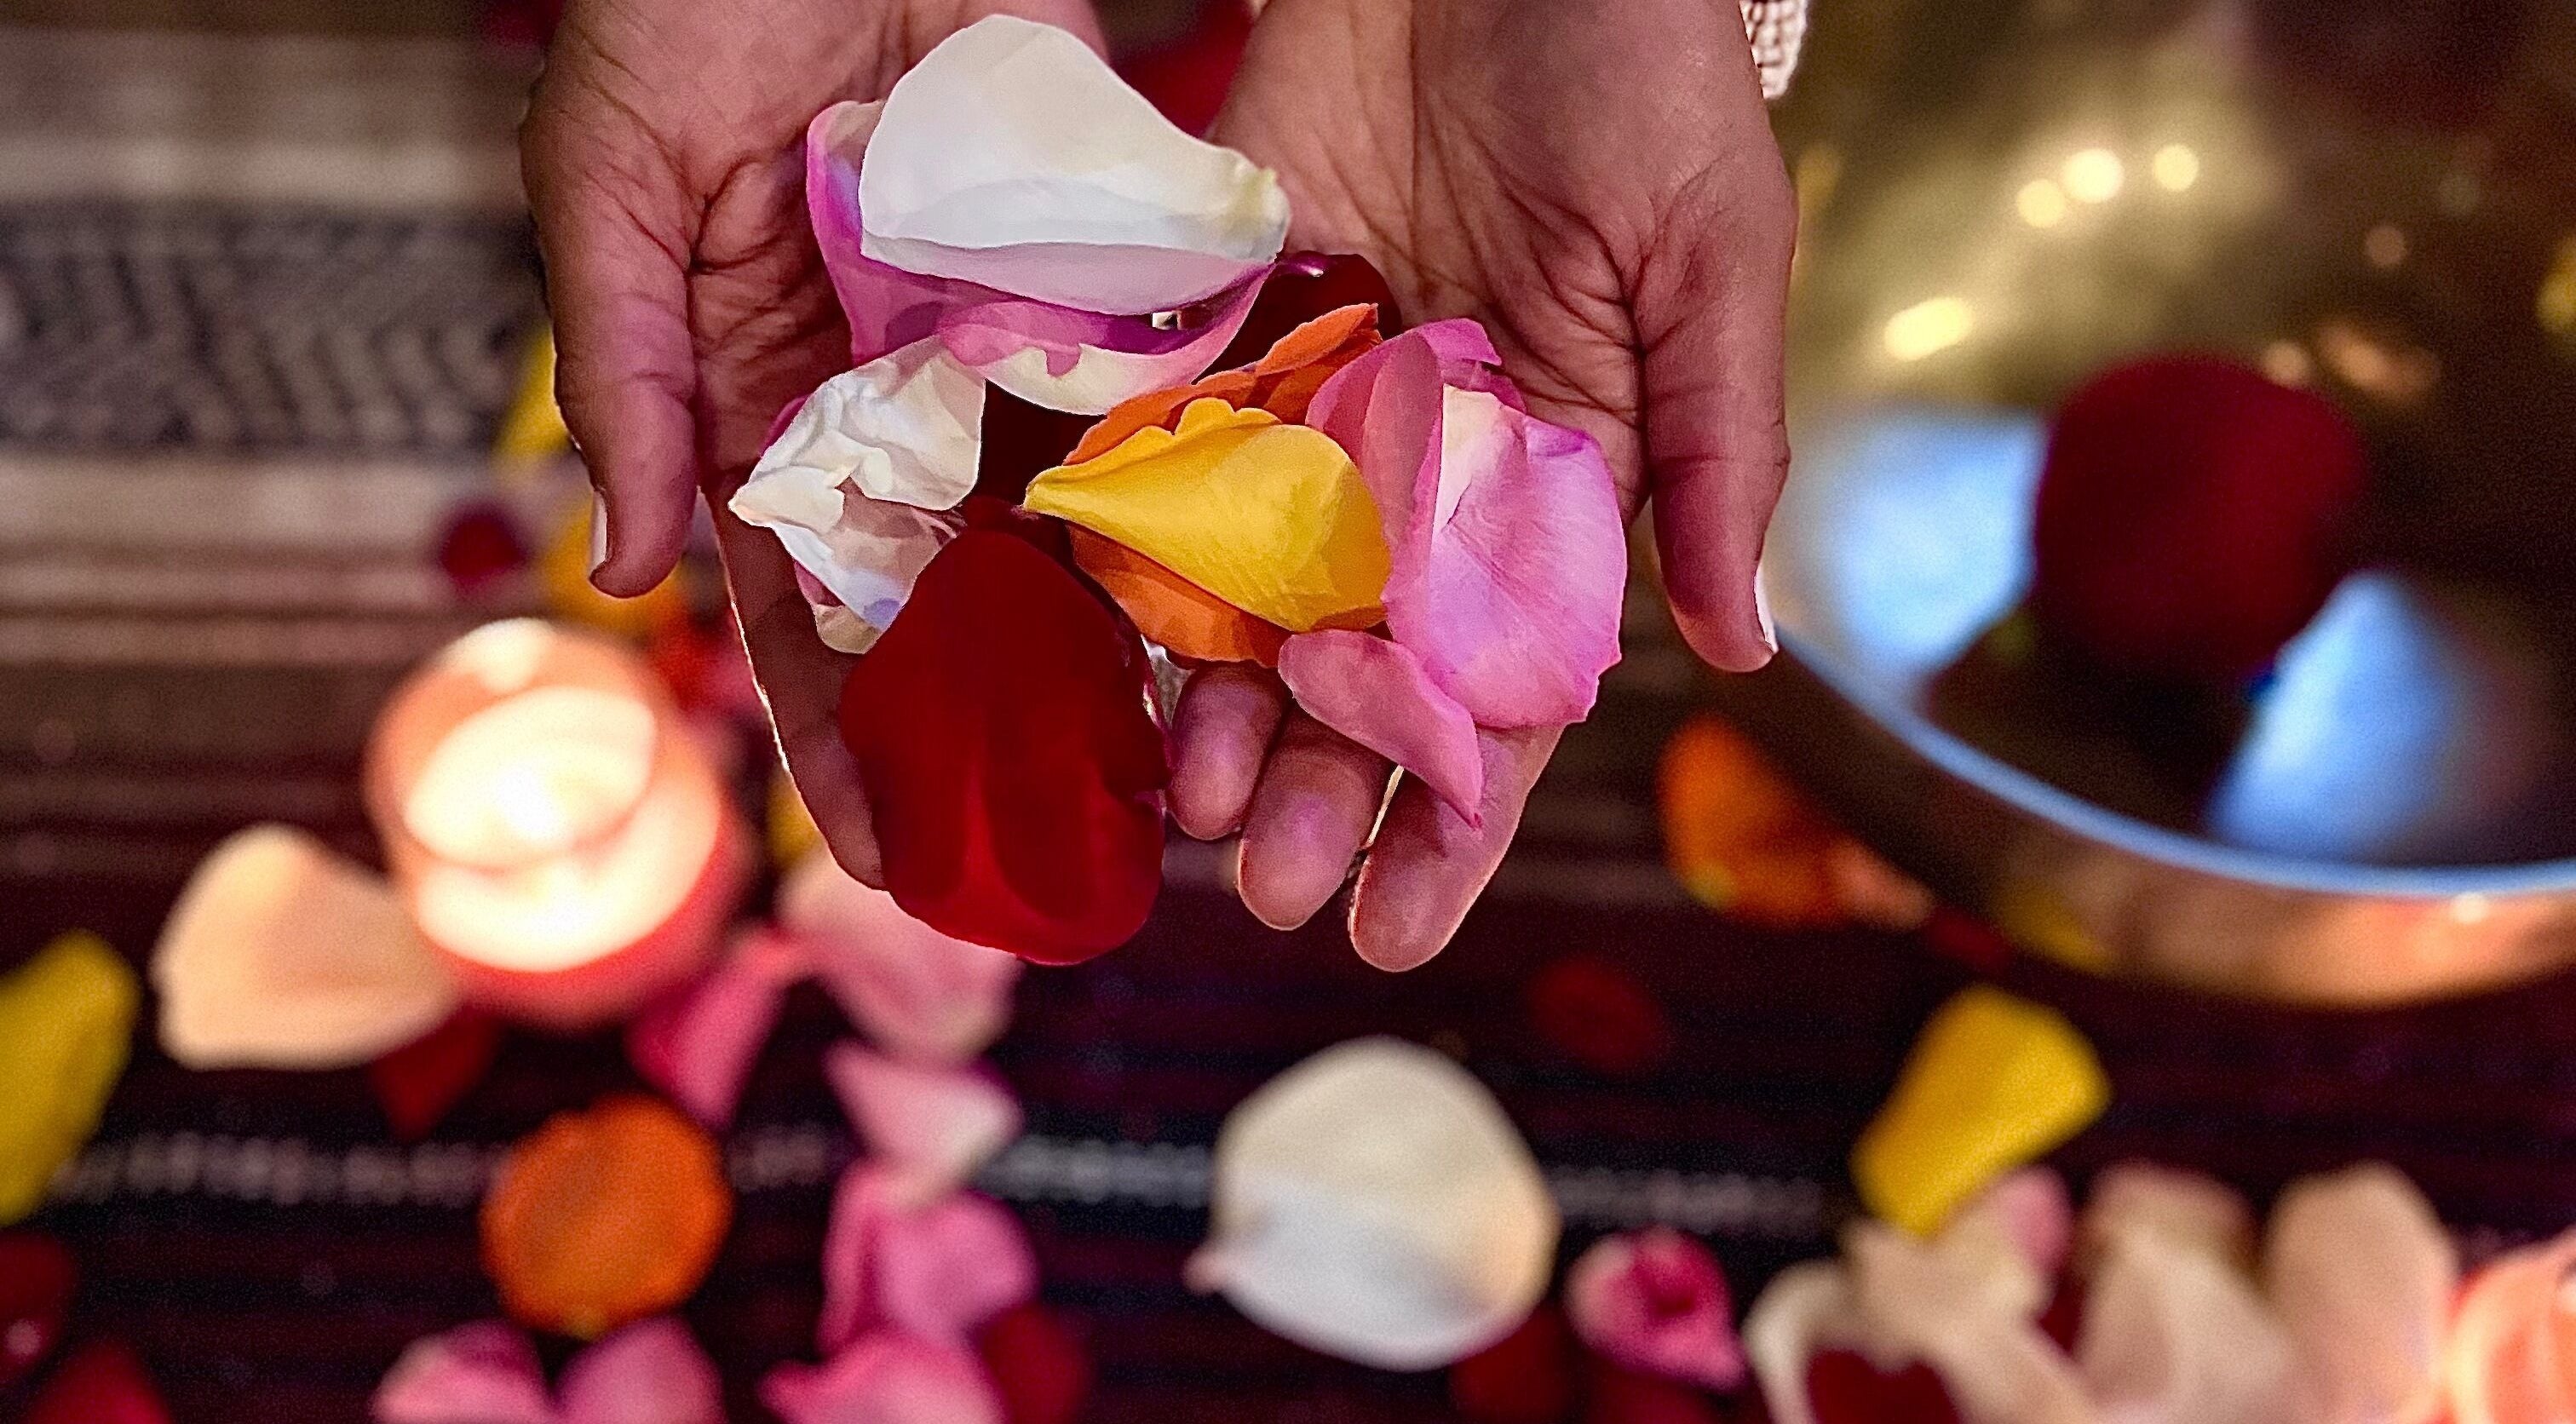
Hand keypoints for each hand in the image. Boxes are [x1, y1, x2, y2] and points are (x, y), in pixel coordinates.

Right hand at [522, 0, 1105, 883]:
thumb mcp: (611, 176)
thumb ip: (623, 366)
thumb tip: (626, 571)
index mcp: (761, 393)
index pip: (800, 601)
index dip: (838, 729)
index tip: (877, 850)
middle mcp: (893, 398)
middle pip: (943, 601)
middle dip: (982, 736)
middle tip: (1036, 863)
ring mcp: (1002, 350)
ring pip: (1055, 536)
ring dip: (1098, 663)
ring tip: (1153, 787)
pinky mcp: (1106, 286)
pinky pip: (1144, 419)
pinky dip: (1177, 522)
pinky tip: (1224, 631)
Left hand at [1182, 0, 1797, 967]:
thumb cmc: (1637, 77)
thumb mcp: (1708, 263)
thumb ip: (1713, 455)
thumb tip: (1737, 650)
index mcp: (1555, 478)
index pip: (1508, 687)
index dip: (1457, 816)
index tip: (1400, 933)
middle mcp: (1424, 473)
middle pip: (1363, 671)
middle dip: (1319, 791)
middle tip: (1264, 891)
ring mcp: (1312, 413)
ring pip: (1252, 601)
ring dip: (1217, 714)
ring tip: (1184, 813)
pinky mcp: (1216, 336)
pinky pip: (1162, 472)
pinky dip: (1128, 571)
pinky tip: (1093, 663)